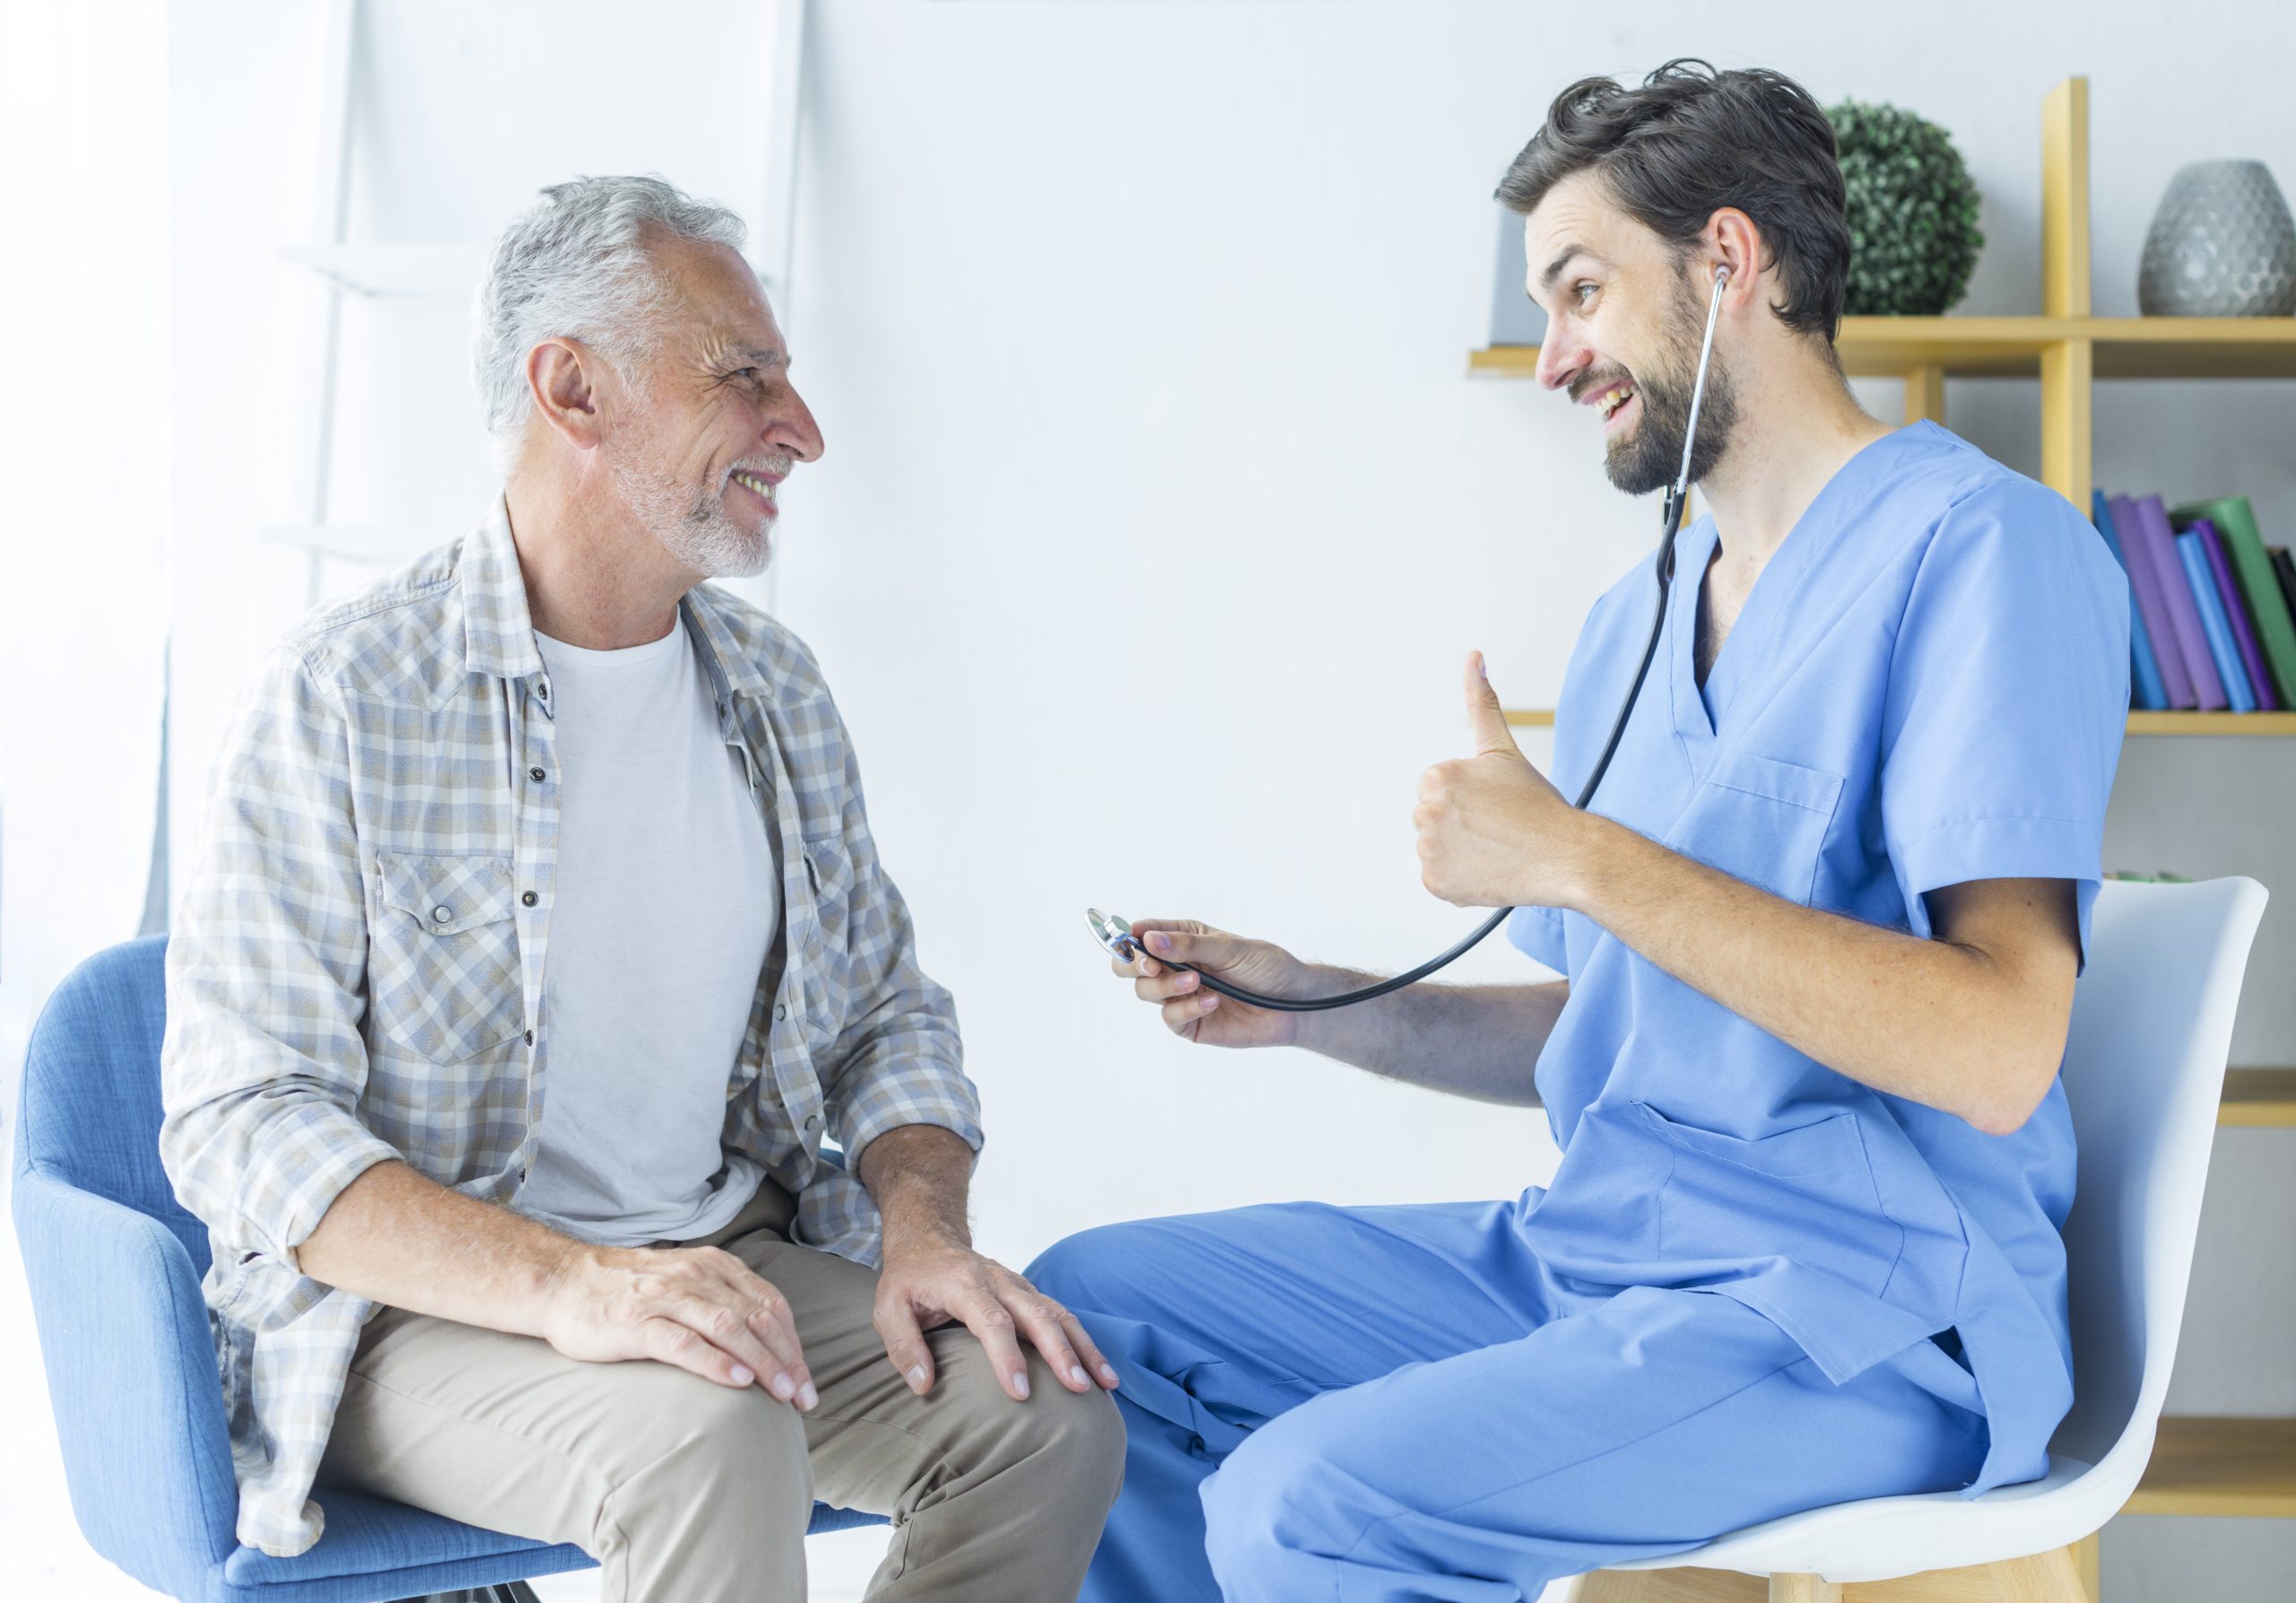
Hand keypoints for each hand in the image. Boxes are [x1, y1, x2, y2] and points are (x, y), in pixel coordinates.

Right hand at [540, 1240, 816, 1407]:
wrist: (563, 1282)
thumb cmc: (628, 1291)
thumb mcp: (685, 1283)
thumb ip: (721, 1301)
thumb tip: (765, 1342)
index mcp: (714, 1267)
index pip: (770, 1304)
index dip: (794, 1343)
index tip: (807, 1379)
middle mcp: (696, 1277)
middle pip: (758, 1318)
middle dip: (787, 1360)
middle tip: (805, 1398)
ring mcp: (666, 1297)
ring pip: (729, 1328)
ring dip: (762, 1363)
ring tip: (783, 1394)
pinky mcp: (637, 1322)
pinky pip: (685, 1342)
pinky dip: (716, 1362)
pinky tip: (738, 1382)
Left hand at [872, 1235, 1119, 1400]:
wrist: (929, 1236)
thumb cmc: (909, 1277)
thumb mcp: (888, 1308)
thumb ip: (903, 1346)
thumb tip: (923, 1386)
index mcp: (963, 1284)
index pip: (991, 1321)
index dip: (1007, 1357)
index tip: (1020, 1393)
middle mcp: (998, 1281)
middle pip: (1036, 1315)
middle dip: (1060, 1353)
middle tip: (1078, 1389)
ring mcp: (1017, 1285)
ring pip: (1057, 1313)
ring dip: (1083, 1348)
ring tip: (1105, 1383)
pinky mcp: (1028, 1293)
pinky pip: (1060, 1315)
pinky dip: (1082, 1341)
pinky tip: (1098, 1369)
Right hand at [1114, 920, 1309, 1046]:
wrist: (1295, 1004)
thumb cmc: (1267, 967)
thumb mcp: (1230, 948)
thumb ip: (1189, 945)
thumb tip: (1150, 940)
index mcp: (1183, 938)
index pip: (1143, 934)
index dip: (1130, 937)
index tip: (1134, 941)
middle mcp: (1176, 966)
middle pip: (1130, 966)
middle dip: (1134, 965)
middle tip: (1152, 965)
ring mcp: (1180, 996)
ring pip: (1146, 991)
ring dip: (1167, 986)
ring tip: (1197, 983)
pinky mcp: (1189, 1023)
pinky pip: (1170, 1018)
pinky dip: (1186, 1009)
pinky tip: (1211, 1002)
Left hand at [1414, 652, 1589, 909]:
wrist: (1566, 855)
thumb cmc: (1537, 801)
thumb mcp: (1502, 748)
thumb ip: (1481, 702)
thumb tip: (1474, 656)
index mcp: (1436, 777)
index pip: (1435, 786)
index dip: (1466, 796)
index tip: (1493, 803)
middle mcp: (1425, 813)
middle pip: (1430, 816)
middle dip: (1458, 821)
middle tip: (1496, 827)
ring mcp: (1429, 852)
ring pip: (1433, 847)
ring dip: (1457, 850)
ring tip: (1494, 848)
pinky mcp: (1436, 884)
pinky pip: (1437, 878)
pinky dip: (1458, 879)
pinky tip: (1487, 869)